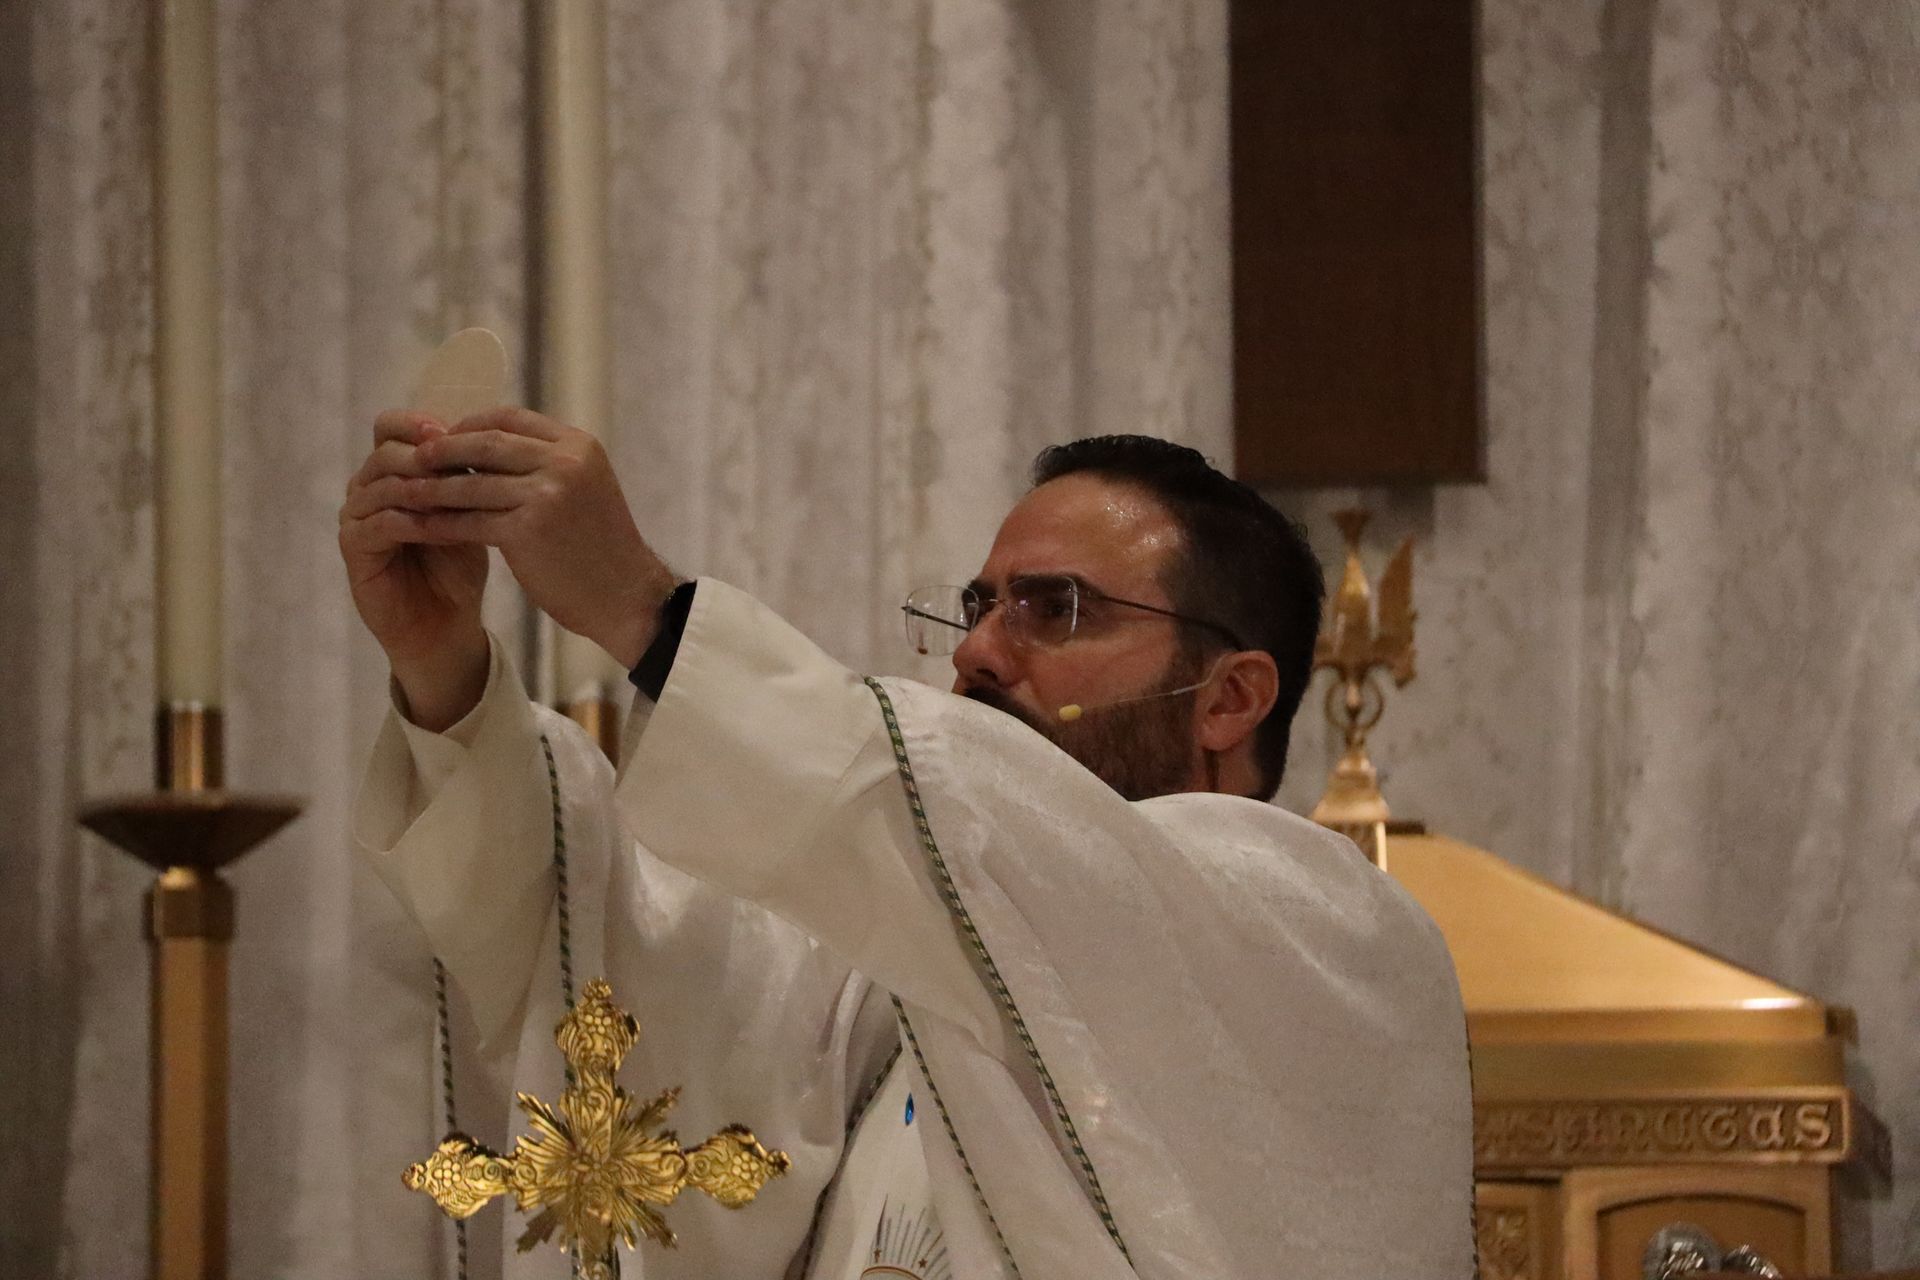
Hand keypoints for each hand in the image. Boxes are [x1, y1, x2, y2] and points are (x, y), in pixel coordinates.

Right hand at [339, 411, 488, 729]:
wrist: (448, 624)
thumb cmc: (460, 566)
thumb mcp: (469, 512)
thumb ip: (468, 474)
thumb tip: (496, 430)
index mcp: (392, 472)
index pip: (390, 427)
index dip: (418, 424)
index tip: (455, 431)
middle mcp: (367, 488)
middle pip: (385, 451)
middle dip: (424, 454)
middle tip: (456, 460)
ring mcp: (356, 519)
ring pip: (379, 485)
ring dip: (419, 485)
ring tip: (454, 490)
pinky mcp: (354, 552)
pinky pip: (374, 525)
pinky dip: (406, 522)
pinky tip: (435, 526)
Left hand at [392, 408, 675, 667]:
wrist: (627, 597)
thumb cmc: (602, 547)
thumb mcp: (584, 488)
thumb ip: (546, 463)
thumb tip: (489, 445)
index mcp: (578, 445)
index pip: (509, 418)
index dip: (469, 425)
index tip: (443, 438)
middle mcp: (564, 462)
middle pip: (484, 442)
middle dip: (442, 449)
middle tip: (410, 458)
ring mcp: (547, 495)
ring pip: (470, 483)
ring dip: (430, 488)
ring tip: (402, 493)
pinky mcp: (528, 531)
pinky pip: (468, 521)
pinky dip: (439, 523)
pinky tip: (418, 527)